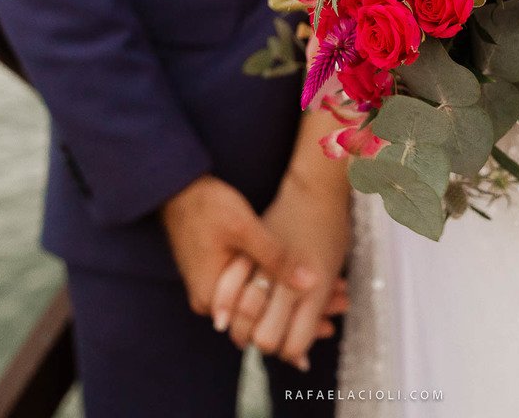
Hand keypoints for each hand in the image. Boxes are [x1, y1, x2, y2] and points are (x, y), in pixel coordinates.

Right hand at [212, 170, 350, 370]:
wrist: (177, 189)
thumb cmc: (207, 205)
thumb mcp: (244, 228)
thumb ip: (276, 257)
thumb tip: (311, 283)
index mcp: (214, 298)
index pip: (263, 329)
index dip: (298, 328)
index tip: (330, 323)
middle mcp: (211, 304)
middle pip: (265, 320)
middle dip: (302, 314)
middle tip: (340, 304)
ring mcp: (214, 291)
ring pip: (263, 306)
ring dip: (294, 299)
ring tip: (333, 293)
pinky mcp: (220, 277)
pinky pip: (254, 292)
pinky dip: (279, 287)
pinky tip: (306, 280)